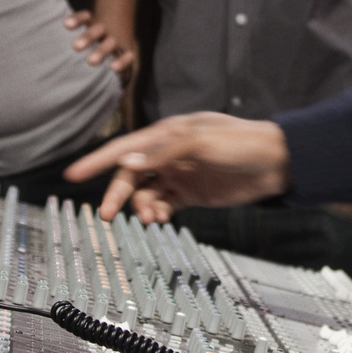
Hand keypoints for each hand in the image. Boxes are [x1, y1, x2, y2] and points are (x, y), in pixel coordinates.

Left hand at [63, 9, 136, 80]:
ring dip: (101, 50)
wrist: (115, 40)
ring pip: (110, 42)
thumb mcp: (77, 37)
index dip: (77, 19)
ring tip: (90, 61)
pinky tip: (113, 69)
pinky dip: (122, 61)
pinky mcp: (126, 52)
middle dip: (87, 37)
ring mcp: (116, 41)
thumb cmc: (88, 43)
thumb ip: (62, 39)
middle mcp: (104, 30)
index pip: (86, 16)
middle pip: (97, 29)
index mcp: (91, 23)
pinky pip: (127, 56)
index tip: (65, 25)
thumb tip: (33, 43)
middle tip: (75, 47)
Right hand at [65, 113, 289, 221]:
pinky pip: (164, 205)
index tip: (72, 173)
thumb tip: (128, 163)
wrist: (278, 163)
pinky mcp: (192, 194)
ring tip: (152, 217)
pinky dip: (158, 213)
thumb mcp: (201, 142)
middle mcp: (169, 154)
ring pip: (146, 193)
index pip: (125, 147)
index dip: (97, 160)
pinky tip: (161, 218)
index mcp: (167, 134)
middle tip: (106, 214)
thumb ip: (163, 152)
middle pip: (131, 176)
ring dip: (142, 207)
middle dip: (117, 194)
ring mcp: (180, 174)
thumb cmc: (242, 143)